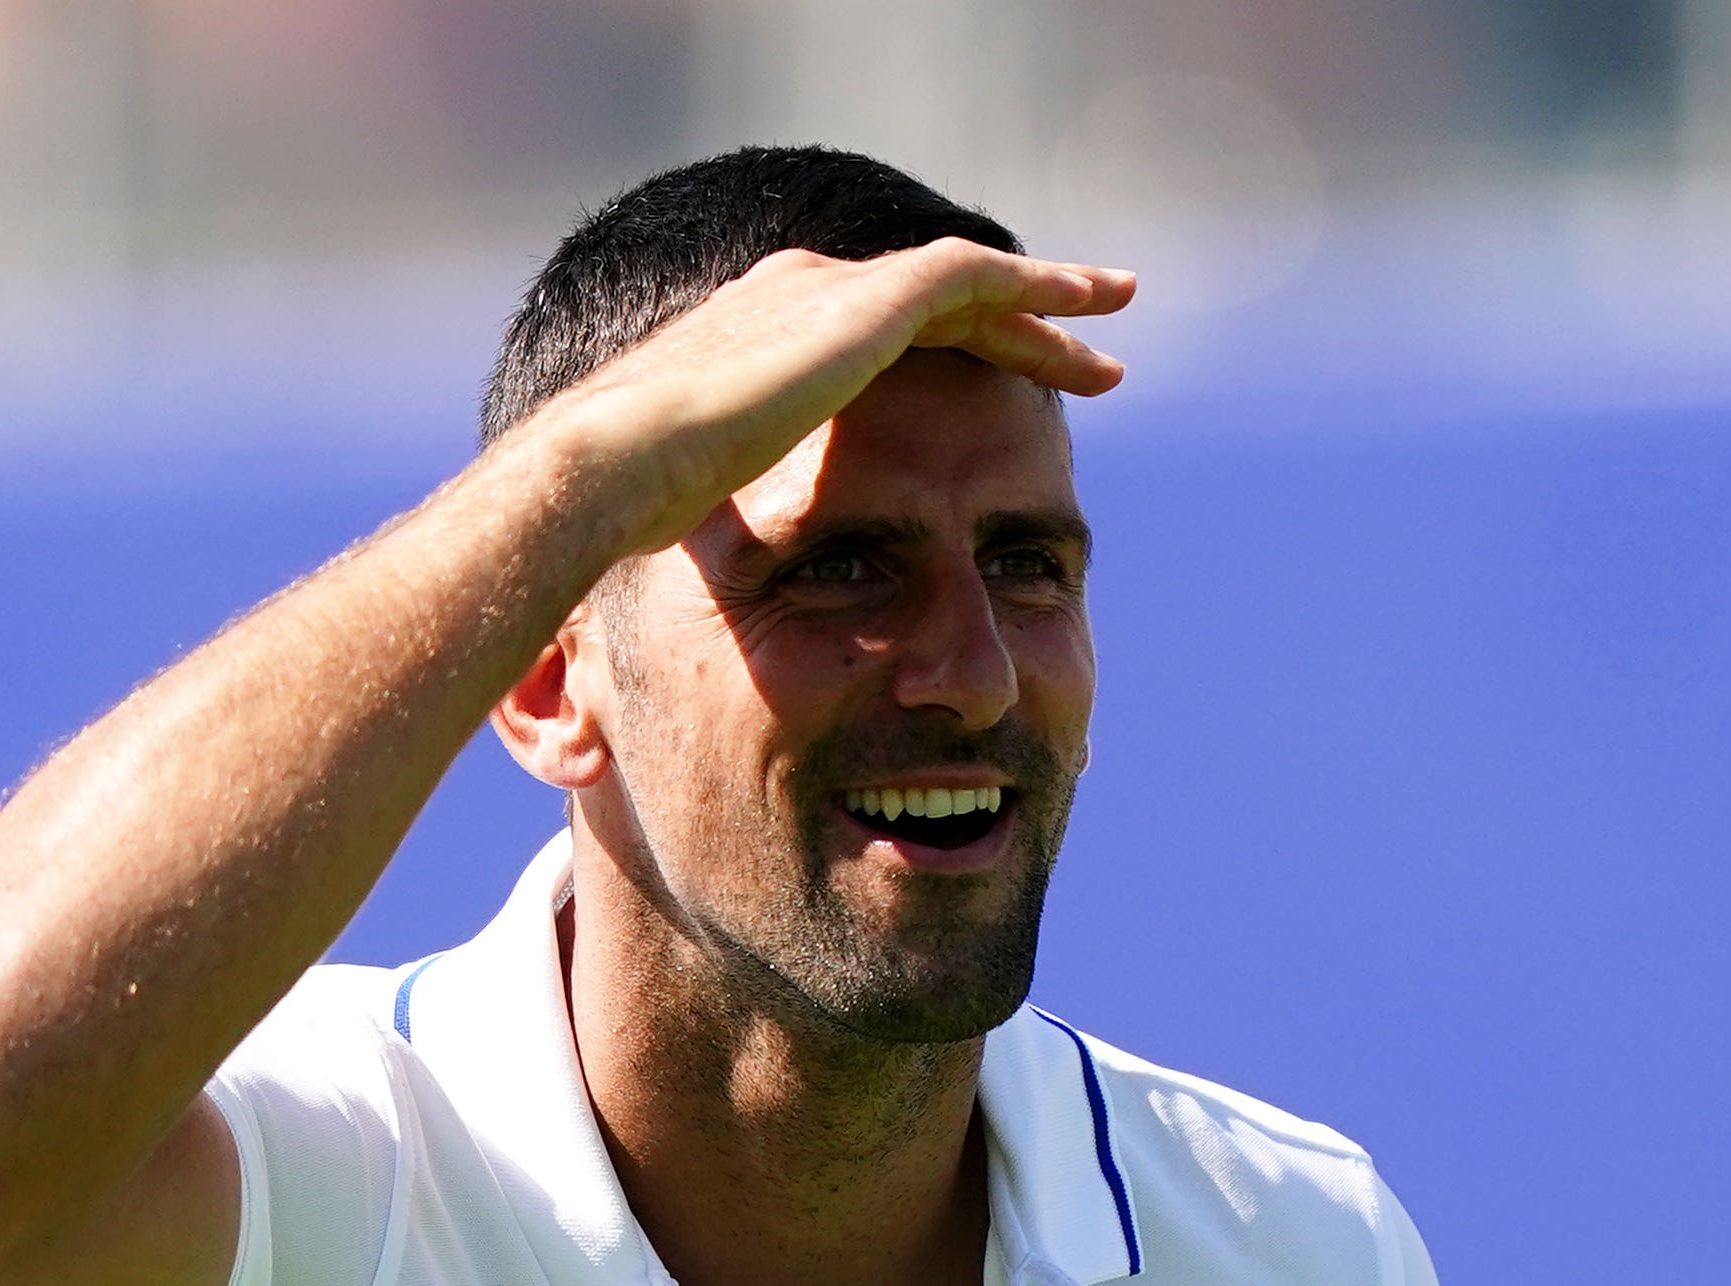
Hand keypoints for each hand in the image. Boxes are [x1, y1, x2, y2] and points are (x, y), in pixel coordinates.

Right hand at [521, 241, 1139, 569]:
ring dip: (1045, 298)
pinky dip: (1038, 291)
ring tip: (1112, 316)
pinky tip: (1093, 313)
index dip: (940, 354)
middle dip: (1008, 314)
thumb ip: (737, 498)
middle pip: (933, 295)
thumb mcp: (701, 499)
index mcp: (764, 336)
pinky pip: (979, 282)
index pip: (875, 332)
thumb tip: (733, 561)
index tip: (989, 385)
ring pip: (970, 279)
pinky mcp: (869, 305)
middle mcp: (802, 291)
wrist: (617, 466)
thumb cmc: (633, 508)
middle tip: (1075, 344)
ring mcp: (836, 291)